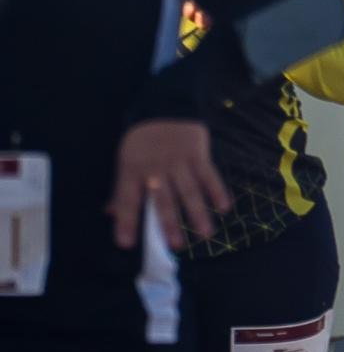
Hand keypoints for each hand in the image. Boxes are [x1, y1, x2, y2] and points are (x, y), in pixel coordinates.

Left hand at [109, 119, 227, 248]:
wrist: (165, 106)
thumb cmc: (142, 140)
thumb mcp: (124, 161)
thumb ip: (121, 189)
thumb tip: (110, 214)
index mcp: (132, 171)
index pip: (127, 200)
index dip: (126, 222)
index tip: (127, 243)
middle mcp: (155, 169)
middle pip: (163, 200)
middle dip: (169, 223)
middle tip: (176, 245)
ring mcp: (178, 162)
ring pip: (189, 191)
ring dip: (198, 213)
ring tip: (205, 234)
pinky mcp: (198, 154)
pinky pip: (209, 175)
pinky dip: (217, 191)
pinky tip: (224, 207)